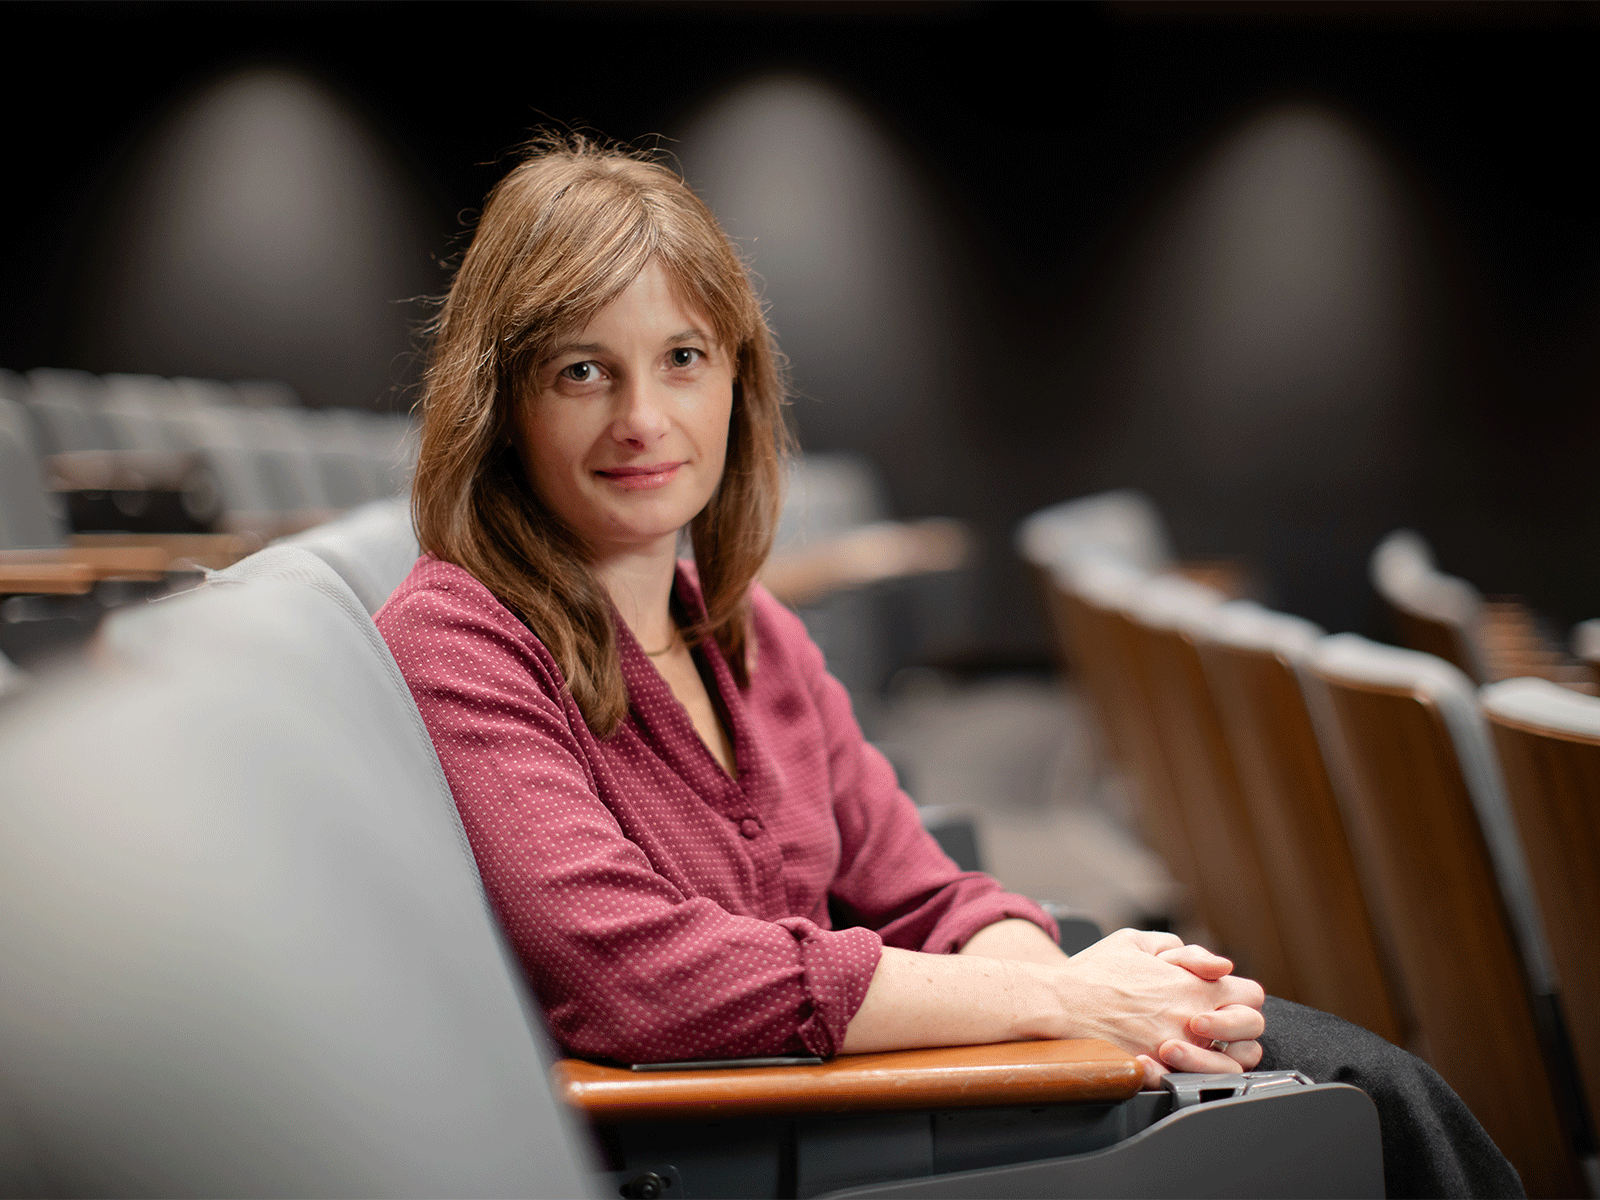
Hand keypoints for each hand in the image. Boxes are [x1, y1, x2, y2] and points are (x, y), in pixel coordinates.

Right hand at [1057, 929, 1264, 1086]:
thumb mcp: (1135, 940)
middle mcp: (1194, 1018)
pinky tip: (1169, 1063)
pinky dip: (1188, 1077)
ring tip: (1192, 1048)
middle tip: (1210, 1025)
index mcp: (1194, 985)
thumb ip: (1182, 948)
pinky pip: (1195, 1083)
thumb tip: (1218, 965)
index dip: (1240, 996)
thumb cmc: (1093, 973)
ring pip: (1234, 1065)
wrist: (1060, 1003)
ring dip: (1221, 1056)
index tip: (1221, 999)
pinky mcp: (1161, 1072)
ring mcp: (1180, 1049)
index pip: (1251, 994)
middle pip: (1253, 1029)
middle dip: (1239, 1027)